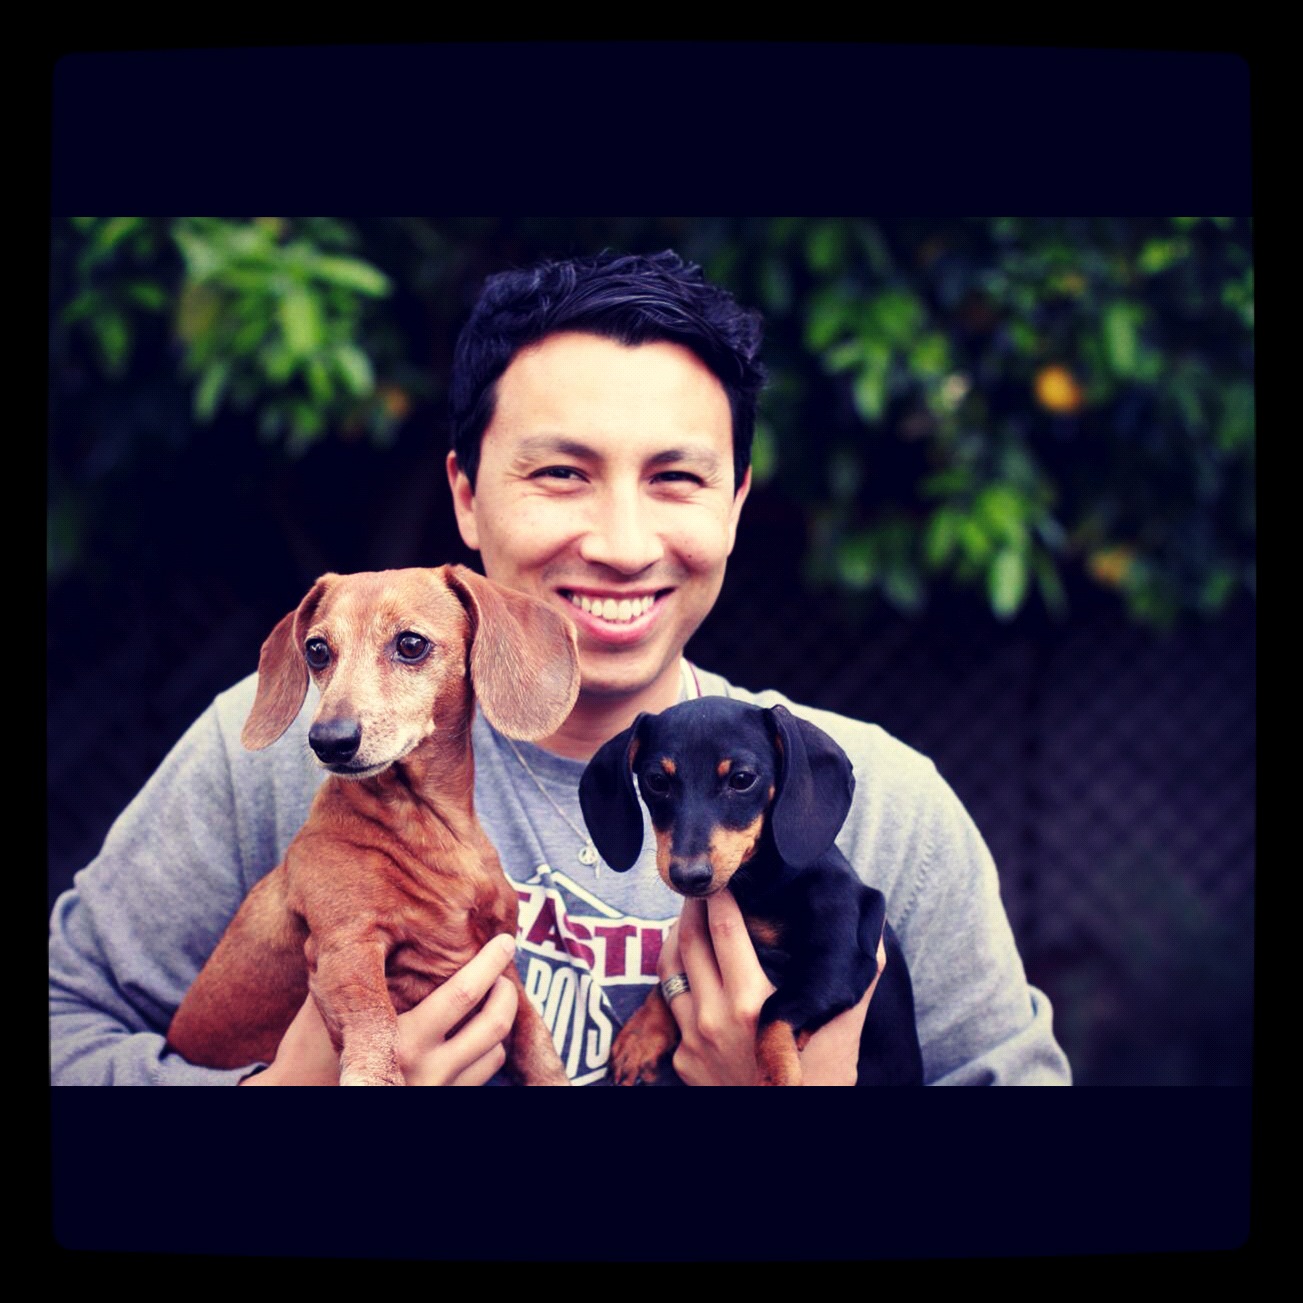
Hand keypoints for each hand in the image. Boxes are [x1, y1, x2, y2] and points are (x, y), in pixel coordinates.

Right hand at [241, 934, 520, 1085]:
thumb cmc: (309, 1049)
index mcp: (397, 1040)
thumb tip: (376, 911)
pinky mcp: (445, 1101)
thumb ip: (355, 972)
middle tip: (504, 963)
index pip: (463, 995)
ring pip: (495, 1049)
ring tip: (494, 990)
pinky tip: (477, 1024)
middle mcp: (422, 1070)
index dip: (490, 963)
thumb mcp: (328, 1003)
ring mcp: (437, 1090)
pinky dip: (490, 1045)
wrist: (309, 1096)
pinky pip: (486, 1072)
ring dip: (500, 1015)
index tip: (504, 941)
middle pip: (492, 1023)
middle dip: (506, 988)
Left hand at [659, 894, 878, 1085]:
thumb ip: (858, 980)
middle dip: (692, 907)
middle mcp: (714, 1017)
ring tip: (689, 919)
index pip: (723, 928)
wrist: (788, 1139)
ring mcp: (692, 1039)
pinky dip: (679, 979)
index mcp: (751, 1002)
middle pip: (689, 940)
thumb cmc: (820, 1083)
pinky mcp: (681, 1058)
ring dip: (678, 937)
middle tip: (701, 887)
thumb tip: (875, 934)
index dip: (720, 896)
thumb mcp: (842, 1032)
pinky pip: (673, 1006)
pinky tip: (692, 969)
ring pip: (670, 969)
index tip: (725, 878)